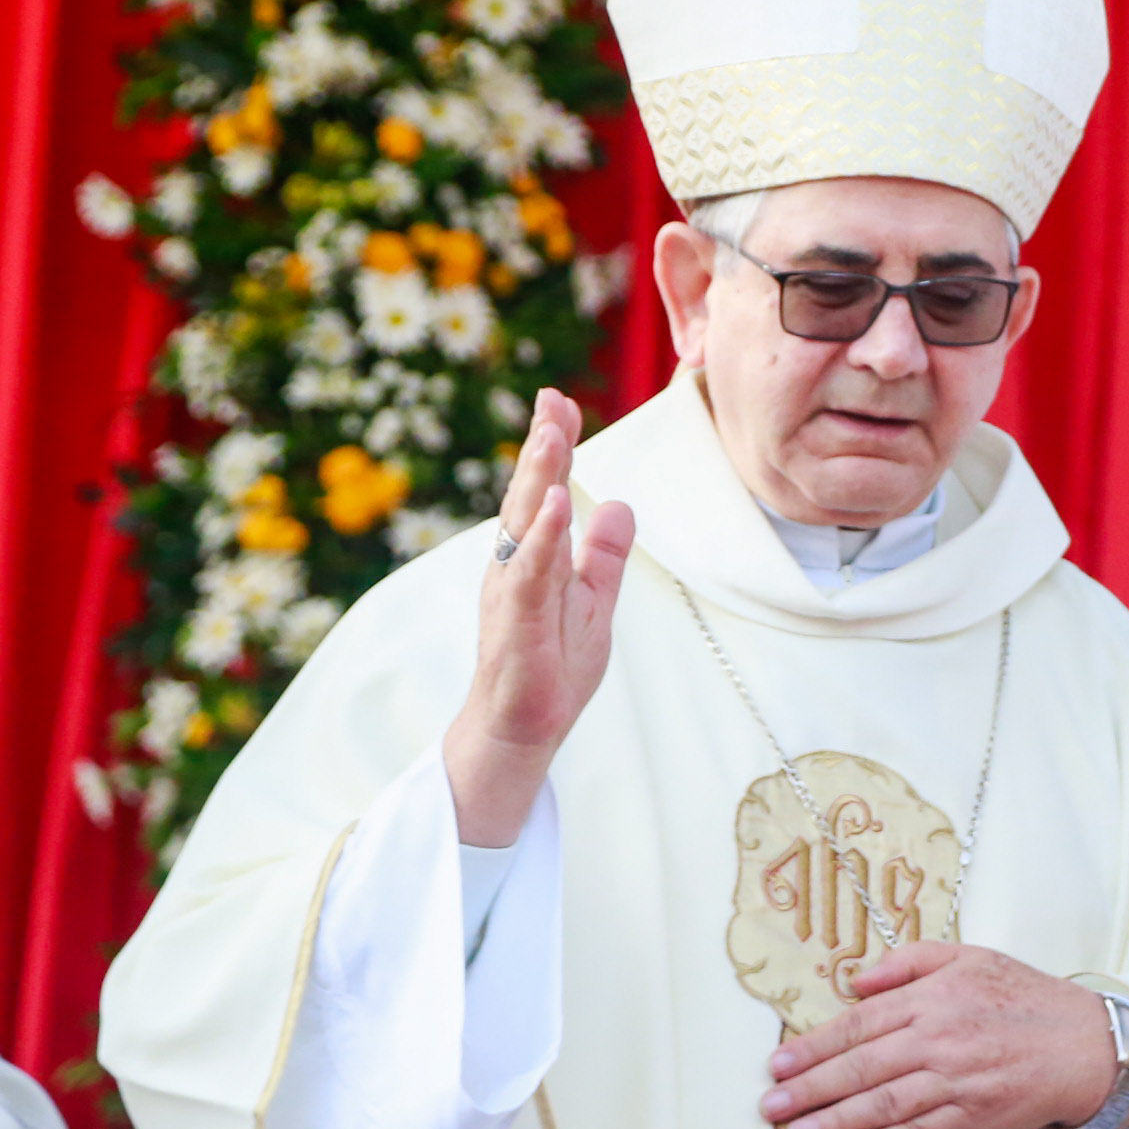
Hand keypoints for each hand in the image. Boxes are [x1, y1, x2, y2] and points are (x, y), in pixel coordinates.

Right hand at [444, 388, 637, 847]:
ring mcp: (512, 594)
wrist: (523, 729)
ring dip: (537, 480)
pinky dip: (541, 541)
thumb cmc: (552, 666)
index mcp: (530, 556)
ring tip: (551, 437)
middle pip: (526, 496)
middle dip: (540, 446)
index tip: (558, 400)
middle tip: (550, 399)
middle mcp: (513, 566)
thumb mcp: (592, 599)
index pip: (541, 491)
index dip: (550, 446)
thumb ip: (603, 552)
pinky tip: (553, 508)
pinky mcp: (517, 626)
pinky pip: (529, 576)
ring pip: (522, 528)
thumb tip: (616, 501)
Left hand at [757, 944, 1118, 1128]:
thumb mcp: (971, 956)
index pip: (860, 1023)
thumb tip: (858, 981)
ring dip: (833, 1122)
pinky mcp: (973, 1117)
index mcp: (936, 996)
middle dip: (810, 1090)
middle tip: (772, 1107)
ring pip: (882, 1106)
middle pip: (862, 1068)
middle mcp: (940, 1038)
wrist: (1085, 1042)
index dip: (815, 1046)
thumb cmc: (1025, 996)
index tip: (780, 1064)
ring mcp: (957, 1081)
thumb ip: (911, 961)